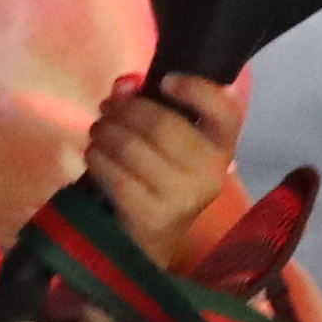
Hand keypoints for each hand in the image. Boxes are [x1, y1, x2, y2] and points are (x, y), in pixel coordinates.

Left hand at [79, 68, 248, 266]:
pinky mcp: (152, 216)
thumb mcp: (168, 140)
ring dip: (106, 131)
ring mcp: (182, 197)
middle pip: (163, 125)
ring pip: (132, 147)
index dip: (197, 90)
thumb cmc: (162, 177)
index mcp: (221, 149)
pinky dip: (98, 158)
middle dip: (126, 110)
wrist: (155, 239)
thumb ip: (151, 104)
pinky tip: (95, 154)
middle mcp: (209, 174)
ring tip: (99, 130)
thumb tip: (124, 84)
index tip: (166, 81)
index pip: (226, 112)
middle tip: (108, 108)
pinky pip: (115, 175)